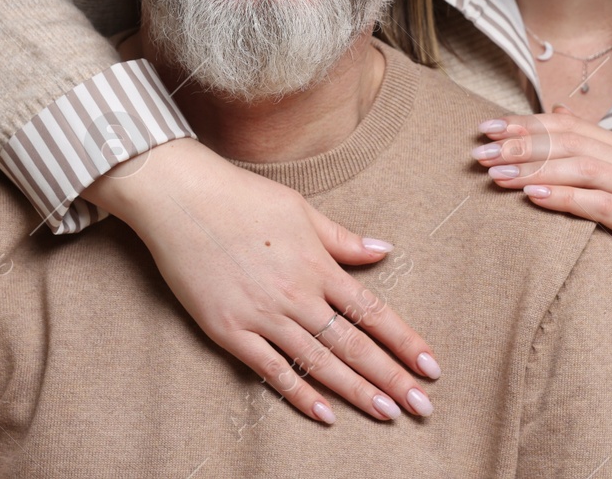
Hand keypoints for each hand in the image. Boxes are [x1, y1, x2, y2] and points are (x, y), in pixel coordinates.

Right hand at [86, 138, 439, 423]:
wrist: (180, 198)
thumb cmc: (241, 197)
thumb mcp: (300, 210)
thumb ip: (341, 238)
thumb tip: (383, 250)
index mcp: (317, 264)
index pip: (372, 311)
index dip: (405, 341)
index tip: (431, 367)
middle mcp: (297, 294)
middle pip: (353, 344)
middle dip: (392, 378)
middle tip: (423, 408)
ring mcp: (262, 315)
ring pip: (319, 362)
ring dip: (356, 391)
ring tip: (388, 413)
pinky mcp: (229, 330)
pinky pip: (272, 370)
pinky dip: (300, 394)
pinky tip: (325, 414)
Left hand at [471, 108, 611, 314]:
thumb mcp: (592, 186)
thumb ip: (576, 149)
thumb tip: (555, 107)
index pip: (566, 125)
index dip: (525, 124)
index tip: (487, 128)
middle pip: (571, 143)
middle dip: (523, 146)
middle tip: (484, 154)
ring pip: (583, 169)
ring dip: (536, 170)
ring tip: (500, 175)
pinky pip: (599, 204)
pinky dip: (565, 196)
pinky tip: (534, 196)